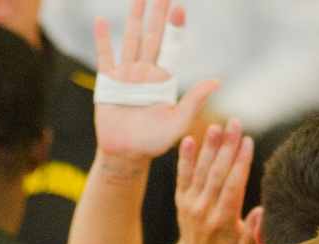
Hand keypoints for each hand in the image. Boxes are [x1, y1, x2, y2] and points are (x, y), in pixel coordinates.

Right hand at [92, 1, 219, 164]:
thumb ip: (194, 101)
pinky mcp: (108, 82)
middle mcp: (146, 73)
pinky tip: (101, 21)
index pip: (171, 48)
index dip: (175, 29)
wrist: (126, 155)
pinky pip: (104, 56)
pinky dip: (102, 39)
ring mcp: (126, 75)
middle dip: (158, 15)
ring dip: (134, 19)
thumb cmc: (153, 143)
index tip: (179, 7)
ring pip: (131, 40)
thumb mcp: (177, 123)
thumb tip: (217, 81)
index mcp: (164, 81)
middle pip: (153, 37)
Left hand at [172, 120, 257, 243]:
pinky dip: (185, 158)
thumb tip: (260, 212)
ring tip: (217, 126)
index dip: (240, 163)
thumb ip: (254, 233)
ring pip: (201, 171)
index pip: (232, 186)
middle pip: (217, 173)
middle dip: (227, 147)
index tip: (248, 142)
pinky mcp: (182, 200)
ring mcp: (191, 204)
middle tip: (235, 124)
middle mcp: (205, 211)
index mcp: (223, 221)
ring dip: (209, 147)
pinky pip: (182, 176)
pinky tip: (189, 139)